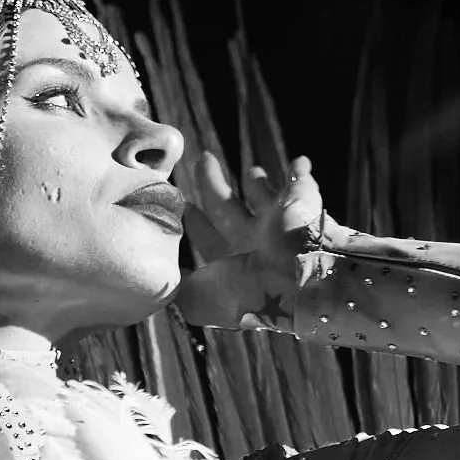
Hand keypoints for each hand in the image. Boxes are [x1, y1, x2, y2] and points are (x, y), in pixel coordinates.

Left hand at [172, 153, 333, 330]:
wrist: (294, 283)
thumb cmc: (245, 292)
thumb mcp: (197, 298)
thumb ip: (177, 289)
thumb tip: (157, 280)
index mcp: (230, 263)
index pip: (207, 238)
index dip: (193, 222)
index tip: (182, 204)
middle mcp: (254, 243)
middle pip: (229, 209)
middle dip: (215, 188)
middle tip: (202, 162)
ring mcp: (280, 224)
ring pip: (266, 197)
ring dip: (259, 184)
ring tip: (252, 170)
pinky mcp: (302, 205)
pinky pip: (302, 182)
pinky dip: (300, 172)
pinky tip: (299, 160)